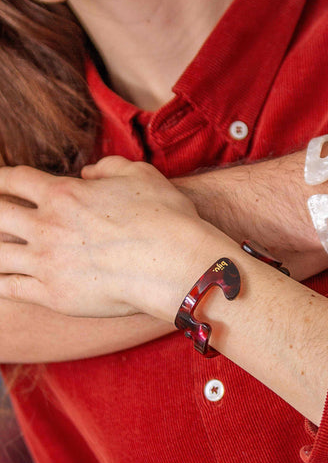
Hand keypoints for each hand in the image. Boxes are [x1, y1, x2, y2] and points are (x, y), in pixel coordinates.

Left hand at [0, 157, 212, 318]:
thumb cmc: (164, 217)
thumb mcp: (140, 175)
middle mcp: (47, 226)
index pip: (14, 179)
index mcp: (63, 193)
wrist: (174, 262)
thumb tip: (88, 173)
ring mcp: (46, 262)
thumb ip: (109, 168)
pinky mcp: (53, 295)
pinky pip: (8, 289)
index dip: (0, 179)